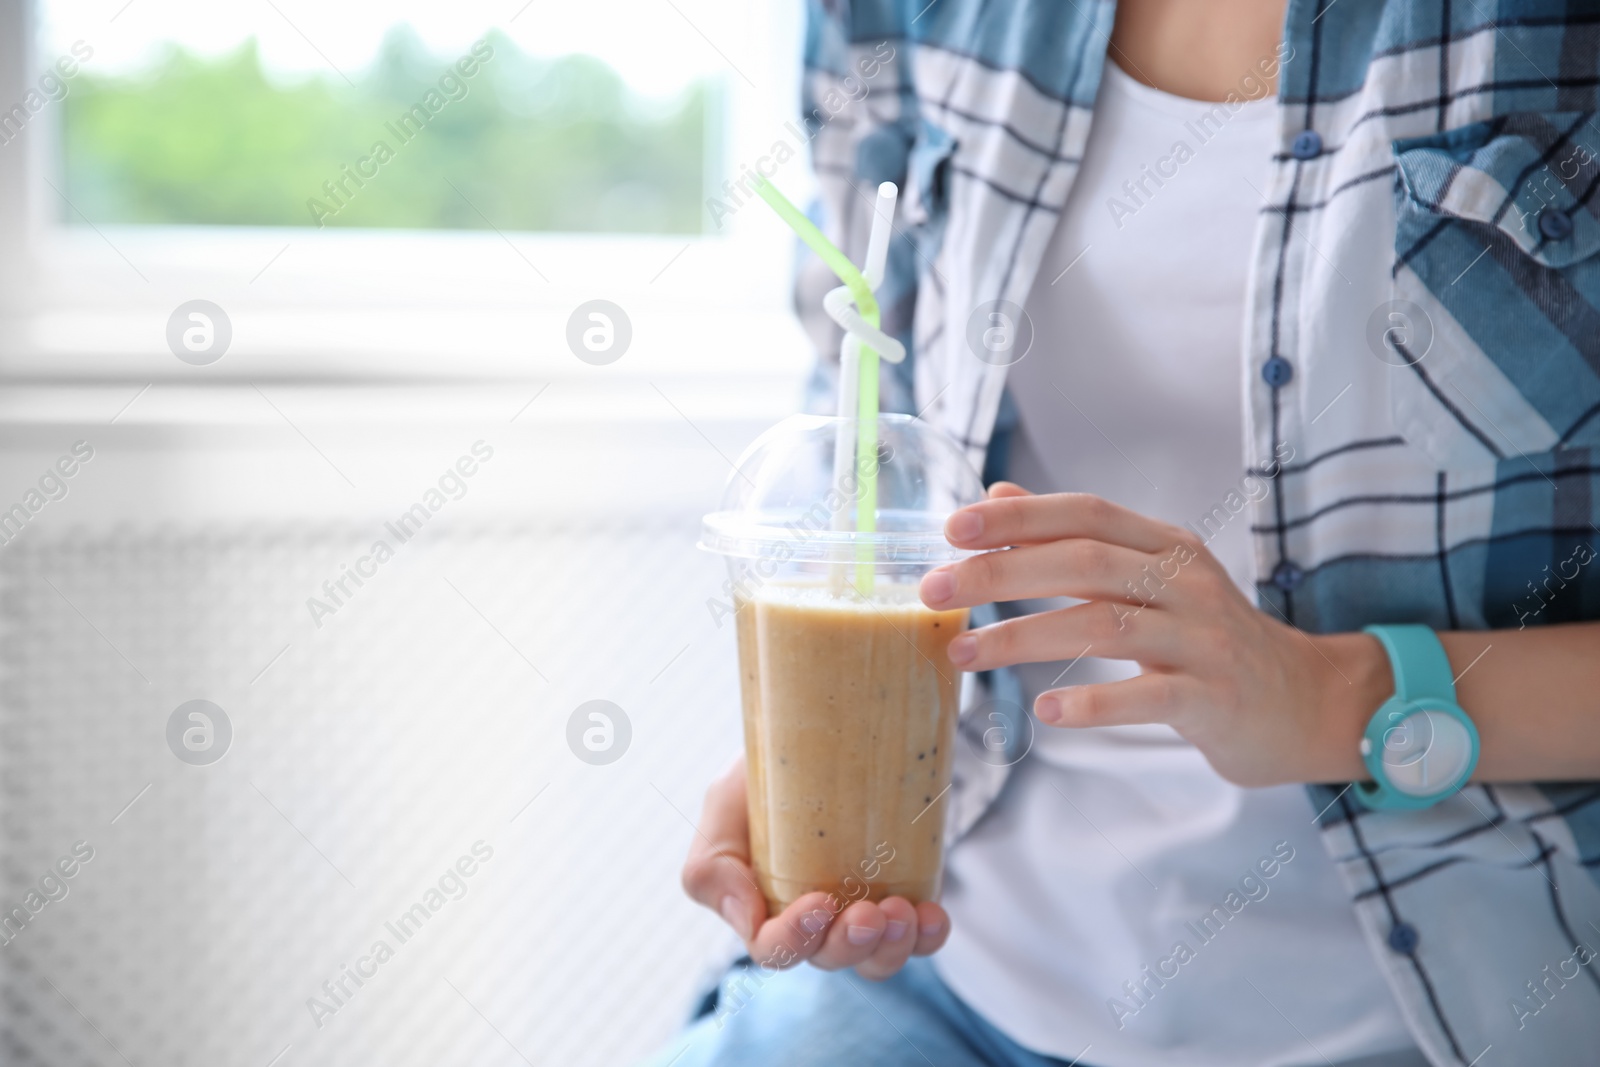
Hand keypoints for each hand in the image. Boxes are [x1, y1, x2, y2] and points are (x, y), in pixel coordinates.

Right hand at [680, 758, 950, 979]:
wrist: (822, 729)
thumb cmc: (765, 772)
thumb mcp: (725, 803)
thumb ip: (713, 863)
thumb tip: (748, 918)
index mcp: (763, 907)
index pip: (774, 949)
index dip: (794, 939)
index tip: (818, 902)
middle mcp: (813, 921)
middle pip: (830, 958)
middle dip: (851, 944)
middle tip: (872, 911)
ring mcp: (859, 911)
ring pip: (875, 958)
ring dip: (893, 947)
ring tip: (905, 911)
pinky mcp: (902, 895)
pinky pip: (919, 938)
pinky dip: (928, 937)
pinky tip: (933, 915)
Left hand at [918, 483, 1383, 785]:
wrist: (1304, 703)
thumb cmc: (1208, 639)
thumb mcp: (1149, 577)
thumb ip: (1076, 539)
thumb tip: (998, 494)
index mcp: (1164, 545)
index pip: (1084, 514)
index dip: (1018, 516)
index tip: (952, 528)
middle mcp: (1185, 581)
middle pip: (1084, 562)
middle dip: (1000, 573)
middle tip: (934, 590)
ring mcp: (1204, 638)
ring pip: (1105, 624)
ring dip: (1024, 638)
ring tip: (963, 653)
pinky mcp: (1216, 697)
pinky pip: (1150, 694)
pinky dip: (1096, 703)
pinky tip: (1047, 713)